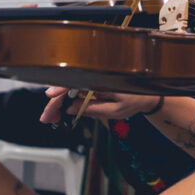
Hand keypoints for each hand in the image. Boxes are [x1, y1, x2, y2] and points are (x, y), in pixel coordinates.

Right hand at [39, 86, 159, 123]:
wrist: (148, 94)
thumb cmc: (135, 100)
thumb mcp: (115, 111)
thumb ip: (93, 109)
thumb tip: (71, 109)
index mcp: (101, 78)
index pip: (76, 80)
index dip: (61, 88)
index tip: (50, 96)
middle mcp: (94, 76)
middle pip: (68, 86)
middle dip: (55, 102)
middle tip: (47, 118)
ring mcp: (92, 79)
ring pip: (69, 89)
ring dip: (58, 102)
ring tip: (51, 117)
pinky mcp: (91, 84)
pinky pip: (75, 90)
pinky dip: (66, 100)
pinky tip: (60, 110)